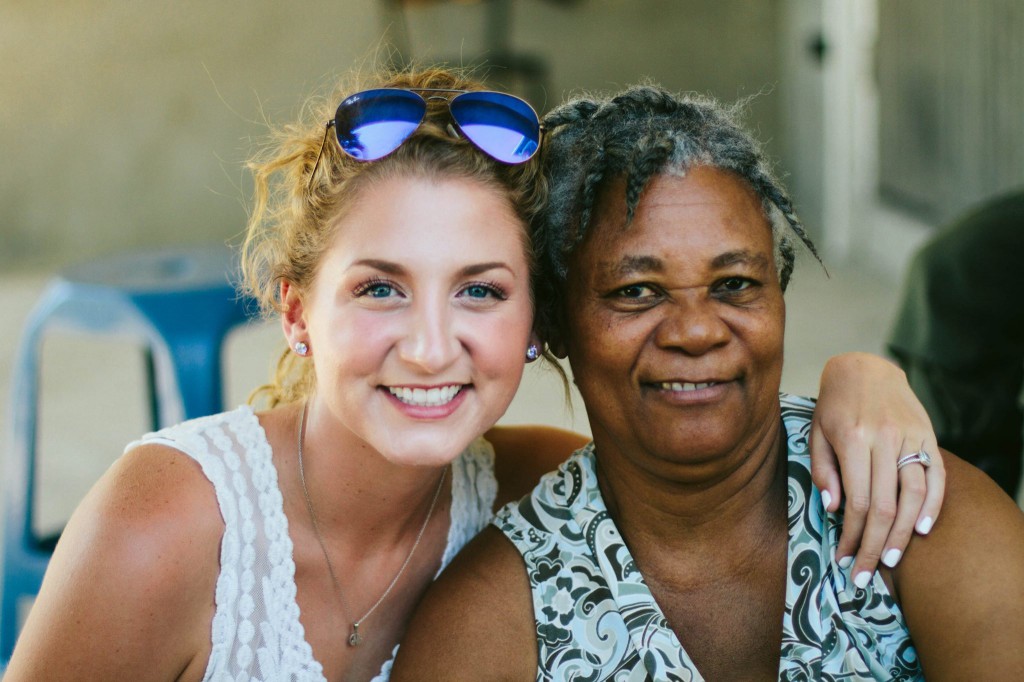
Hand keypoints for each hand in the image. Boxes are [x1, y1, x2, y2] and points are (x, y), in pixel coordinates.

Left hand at [810, 352, 944, 585]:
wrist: (866, 368)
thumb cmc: (834, 406)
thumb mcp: (816, 432)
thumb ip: (824, 470)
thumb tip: (832, 510)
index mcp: (852, 439)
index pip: (857, 501)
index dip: (850, 535)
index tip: (843, 558)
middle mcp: (884, 439)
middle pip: (884, 505)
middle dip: (872, 545)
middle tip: (864, 575)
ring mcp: (910, 438)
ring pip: (913, 496)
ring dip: (902, 534)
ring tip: (889, 560)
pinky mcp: (928, 436)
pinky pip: (936, 477)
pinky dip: (932, 506)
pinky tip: (921, 530)